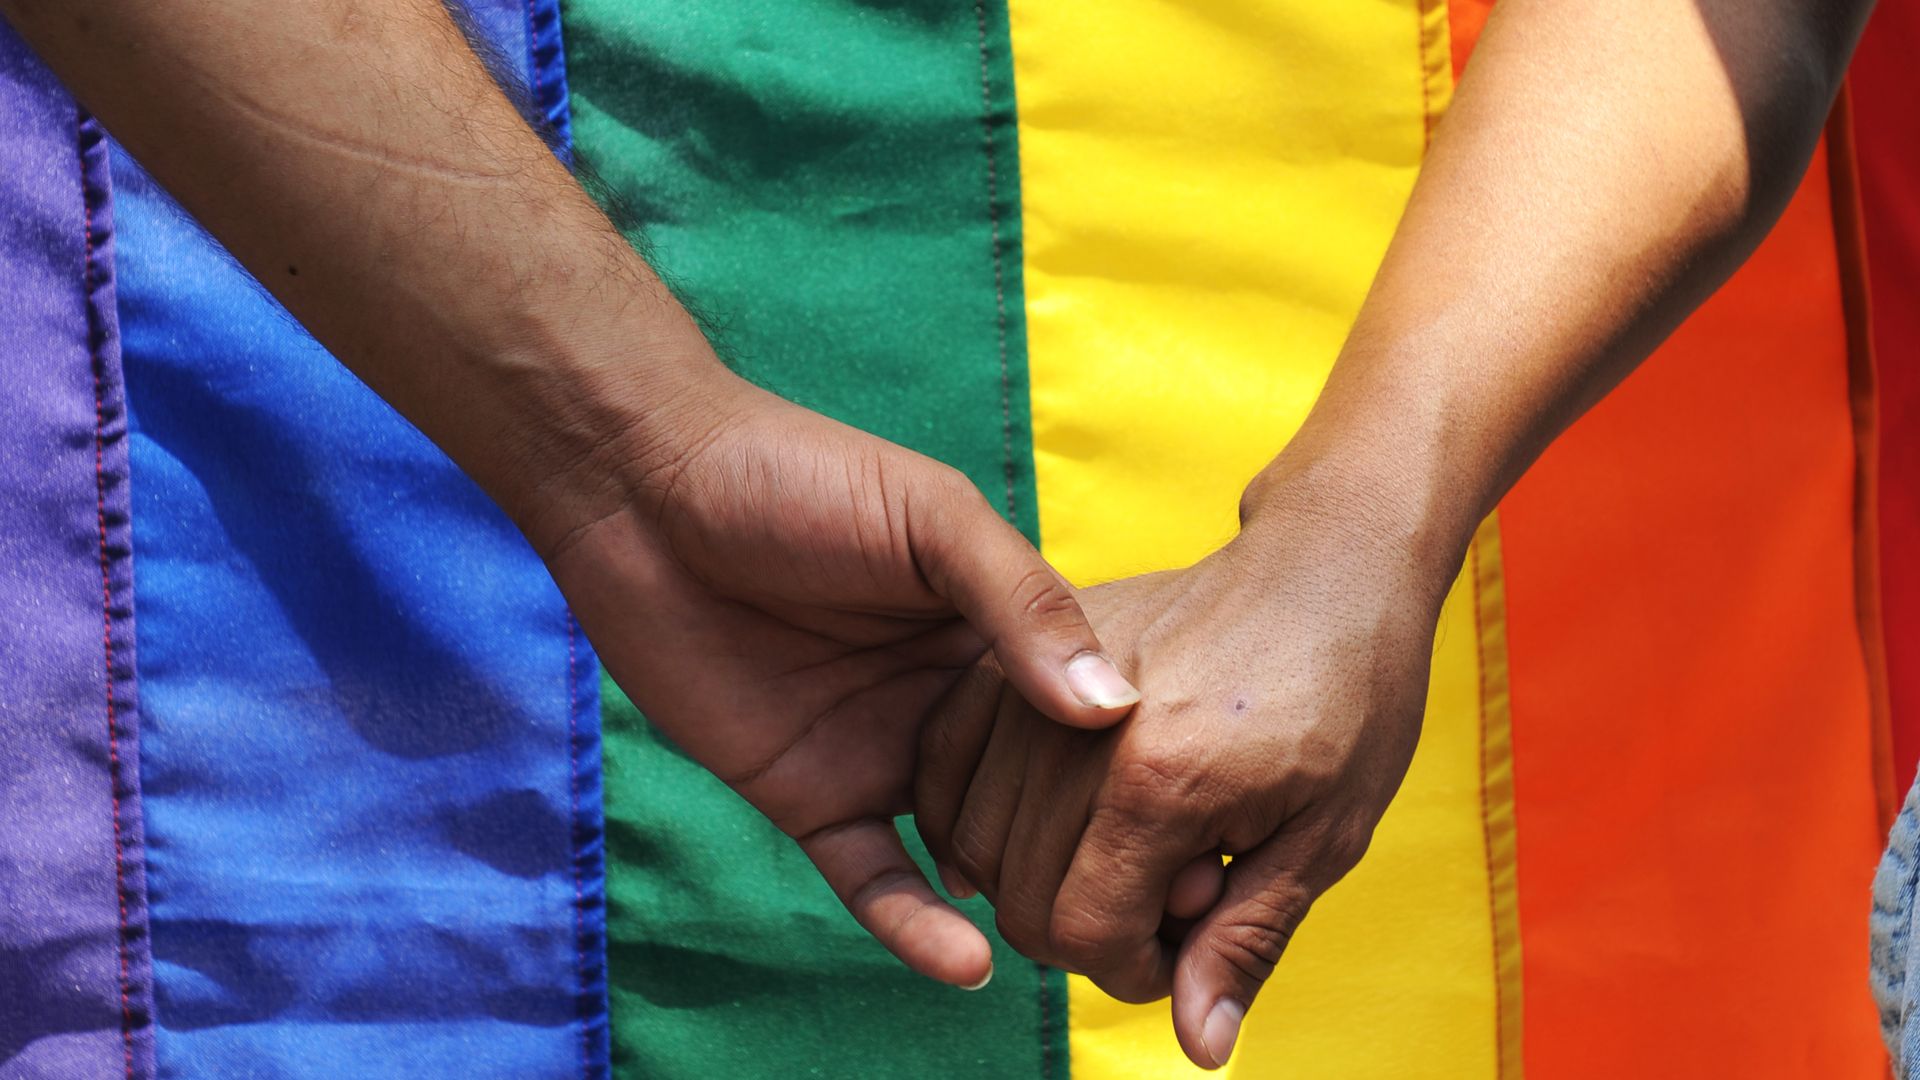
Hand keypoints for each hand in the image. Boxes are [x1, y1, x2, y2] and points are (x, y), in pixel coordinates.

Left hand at [526, 360, 1141, 989]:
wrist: (647, 490)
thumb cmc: (797, 474)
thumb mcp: (932, 519)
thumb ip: (1022, 604)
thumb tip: (1113, 710)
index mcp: (991, 628)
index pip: (1082, 711)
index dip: (1137, 765)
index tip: (1207, 822)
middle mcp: (947, 702)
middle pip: (1034, 796)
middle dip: (1092, 854)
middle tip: (1167, 918)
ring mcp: (880, 753)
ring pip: (964, 848)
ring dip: (1015, 900)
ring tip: (1083, 956)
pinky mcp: (808, 794)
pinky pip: (870, 875)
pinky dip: (914, 926)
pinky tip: (970, 963)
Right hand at [914, 466, 1460, 1064]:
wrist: (1328, 564)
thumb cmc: (1349, 696)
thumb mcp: (1327, 834)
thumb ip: (1246, 939)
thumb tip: (1198, 1046)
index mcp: (1161, 780)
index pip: (1080, 932)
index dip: (1129, 970)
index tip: (1184, 945)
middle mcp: (1080, 731)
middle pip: (1019, 895)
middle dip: (1083, 933)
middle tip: (1161, 904)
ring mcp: (1042, 679)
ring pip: (973, 835)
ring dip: (1030, 876)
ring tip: (1118, 852)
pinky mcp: (1027, 650)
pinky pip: (946, 755)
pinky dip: (968, 807)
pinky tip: (1032, 820)